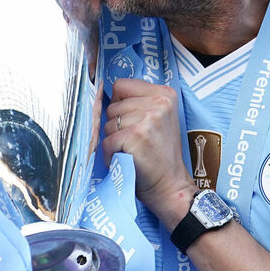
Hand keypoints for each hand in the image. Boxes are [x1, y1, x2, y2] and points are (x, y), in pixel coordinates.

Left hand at [102, 78, 196, 226]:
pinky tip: (127, 159)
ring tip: (133, 150)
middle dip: (116, 126)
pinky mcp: (136, 136)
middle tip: (136, 142)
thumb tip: (99, 95)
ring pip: (107, 124)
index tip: (133, 122)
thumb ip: (137, 102)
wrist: (169, 185)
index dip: (119, 105)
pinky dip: (110, 154)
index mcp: (165, 94)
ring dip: (114, 140)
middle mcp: (159, 102)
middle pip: (112, 106)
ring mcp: (148, 118)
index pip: (121, 85)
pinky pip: (106, 142)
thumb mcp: (157, 118)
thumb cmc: (158, 153)